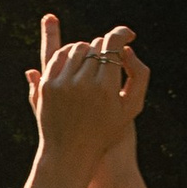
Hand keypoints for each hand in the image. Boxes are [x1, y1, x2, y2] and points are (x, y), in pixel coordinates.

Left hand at [26, 13, 147, 187]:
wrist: (71, 154)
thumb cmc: (107, 130)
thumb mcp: (131, 107)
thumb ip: (139, 75)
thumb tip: (125, 48)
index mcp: (106, 88)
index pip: (113, 45)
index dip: (121, 34)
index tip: (128, 34)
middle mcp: (83, 84)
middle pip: (96, 46)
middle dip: (105, 48)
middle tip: (111, 55)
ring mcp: (62, 84)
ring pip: (77, 48)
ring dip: (87, 49)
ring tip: (94, 58)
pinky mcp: (47, 87)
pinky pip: (58, 57)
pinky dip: (68, 54)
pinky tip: (76, 60)